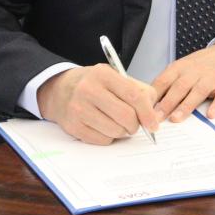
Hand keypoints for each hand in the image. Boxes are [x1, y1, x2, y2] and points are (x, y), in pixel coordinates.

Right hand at [36, 65, 158, 144]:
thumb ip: (139, 90)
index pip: (133, 95)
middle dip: (135, 125)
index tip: (154, 125)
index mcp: (104, 74)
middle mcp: (89, 90)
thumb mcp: (116, 77)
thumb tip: (153, 113)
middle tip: (135, 124)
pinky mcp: (72, 126)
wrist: (60, 90)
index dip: (147, 113)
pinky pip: (102, 140)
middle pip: (125, 116)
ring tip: (118, 123)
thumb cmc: (95, 84)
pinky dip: (109, 137)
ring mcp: (78, 109)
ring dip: (123, 132)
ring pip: (114, 130)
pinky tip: (105, 127)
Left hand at [151, 41, 214, 122]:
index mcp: (181, 67)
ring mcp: (213, 77)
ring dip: (187, 105)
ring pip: (199, 91)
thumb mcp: (183, 68)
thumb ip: (168, 84)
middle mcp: (196, 71)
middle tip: (157, 118)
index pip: (164, 80)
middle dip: (167, 103)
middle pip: (180, 86)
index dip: (154, 96)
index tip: (145, 110)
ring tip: (176, 118)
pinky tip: (211, 114)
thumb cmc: (202, 65)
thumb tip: (149, 105)